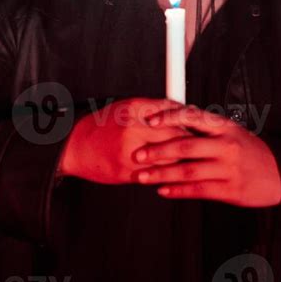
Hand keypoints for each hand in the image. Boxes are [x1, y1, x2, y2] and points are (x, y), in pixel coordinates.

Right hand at [57, 97, 192, 183]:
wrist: (75, 146)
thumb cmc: (103, 124)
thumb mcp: (128, 106)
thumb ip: (156, 108)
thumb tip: (184, 110)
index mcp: (134, 110)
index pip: (173, 115)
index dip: (191, 122)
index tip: (202, 126)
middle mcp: (132, 131)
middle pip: (174, 137)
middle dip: (192, 143)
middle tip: (205, 145)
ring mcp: (129, 154)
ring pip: (168, 159)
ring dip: (183, 160)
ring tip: (196, 160)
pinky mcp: (127, 174)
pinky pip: (156, 175)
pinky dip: (168, 174)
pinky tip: (176, 173)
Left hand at [132, 104, 280, 206]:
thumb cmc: (250, 151)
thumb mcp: (232, 132)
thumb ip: (205, 129)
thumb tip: (173, 120)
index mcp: (224, 126)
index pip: (192, 117)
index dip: (168, 117)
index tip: (148, 121)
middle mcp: (226, 145)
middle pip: (184, 146)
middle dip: (157, 151)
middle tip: (137, 155)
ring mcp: (228, 168)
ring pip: (187, 171)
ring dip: (161, 174)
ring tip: (142, 176)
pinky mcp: (230, 190)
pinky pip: (198, 190)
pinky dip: (178, 191)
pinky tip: (163, 191)